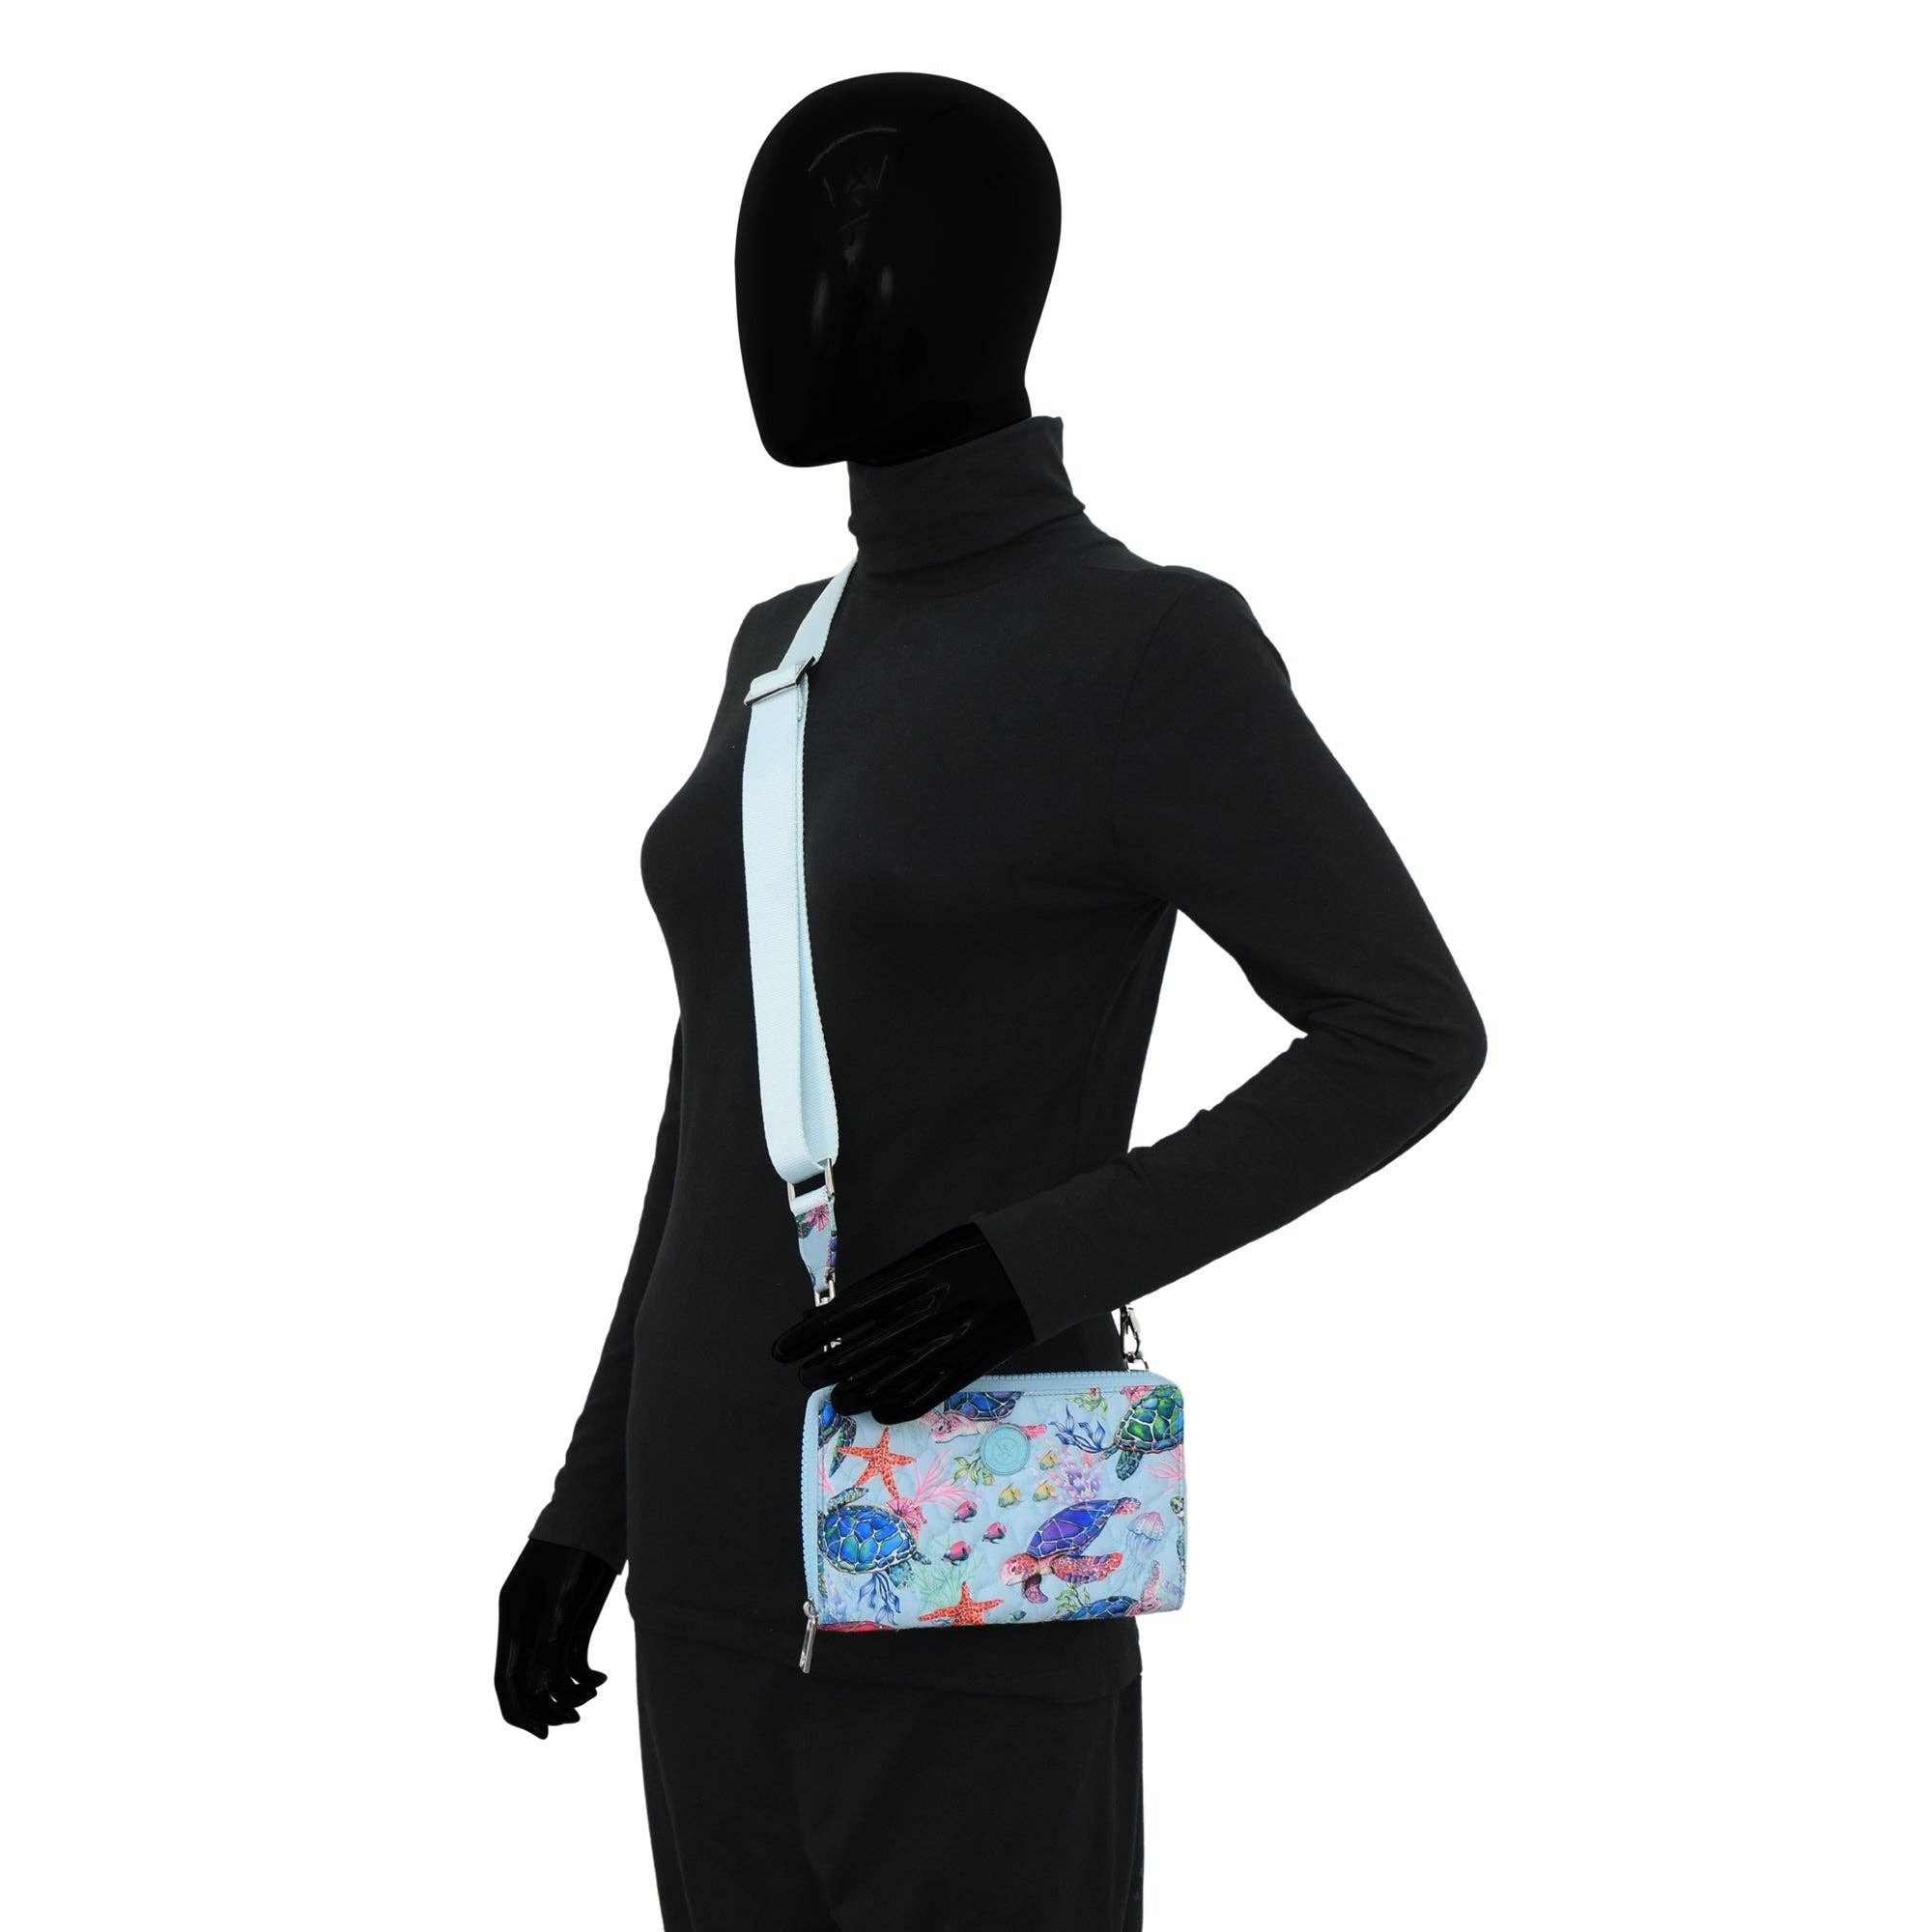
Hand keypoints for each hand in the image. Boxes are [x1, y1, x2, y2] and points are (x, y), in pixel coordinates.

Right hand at [495, 1536, 616, 1738]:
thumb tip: (538, 1691)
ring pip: (552, 1676)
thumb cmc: (573, 1548)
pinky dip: (585, 1675)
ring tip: (593, 1693)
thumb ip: (549, 1640)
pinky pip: (572, 1661)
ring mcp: (550, 1626)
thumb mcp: (561, 1594)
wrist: (595, 1515)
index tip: (542, 1733)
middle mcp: (527, 1628)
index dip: (520, 1711)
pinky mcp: (573, 1621)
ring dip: (569, 1693)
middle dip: (547, 1707)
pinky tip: (602, 1679)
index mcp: (512, 1619)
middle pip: (528, 1683)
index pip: (506, 1679)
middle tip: (574, 1718)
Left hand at [770, 1222, 1034, 1423]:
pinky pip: (924, 1395)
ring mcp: (948, 1342)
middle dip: (823, 1368)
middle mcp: (926, 1313)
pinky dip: (895, 1406)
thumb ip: (879, 1287)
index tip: (782, 1350)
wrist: (1039, 1266)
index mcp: (912, 1278)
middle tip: (805, 1377)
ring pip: (887, 1380)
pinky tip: (876, 1409)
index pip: (844, 1314)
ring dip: (854, 1392)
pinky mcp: (969, 1365)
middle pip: (858, 1351)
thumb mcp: (927, 1256)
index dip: (808, 1336)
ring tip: (835, 1398)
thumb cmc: (977, 1254)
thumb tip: (826, 1313)